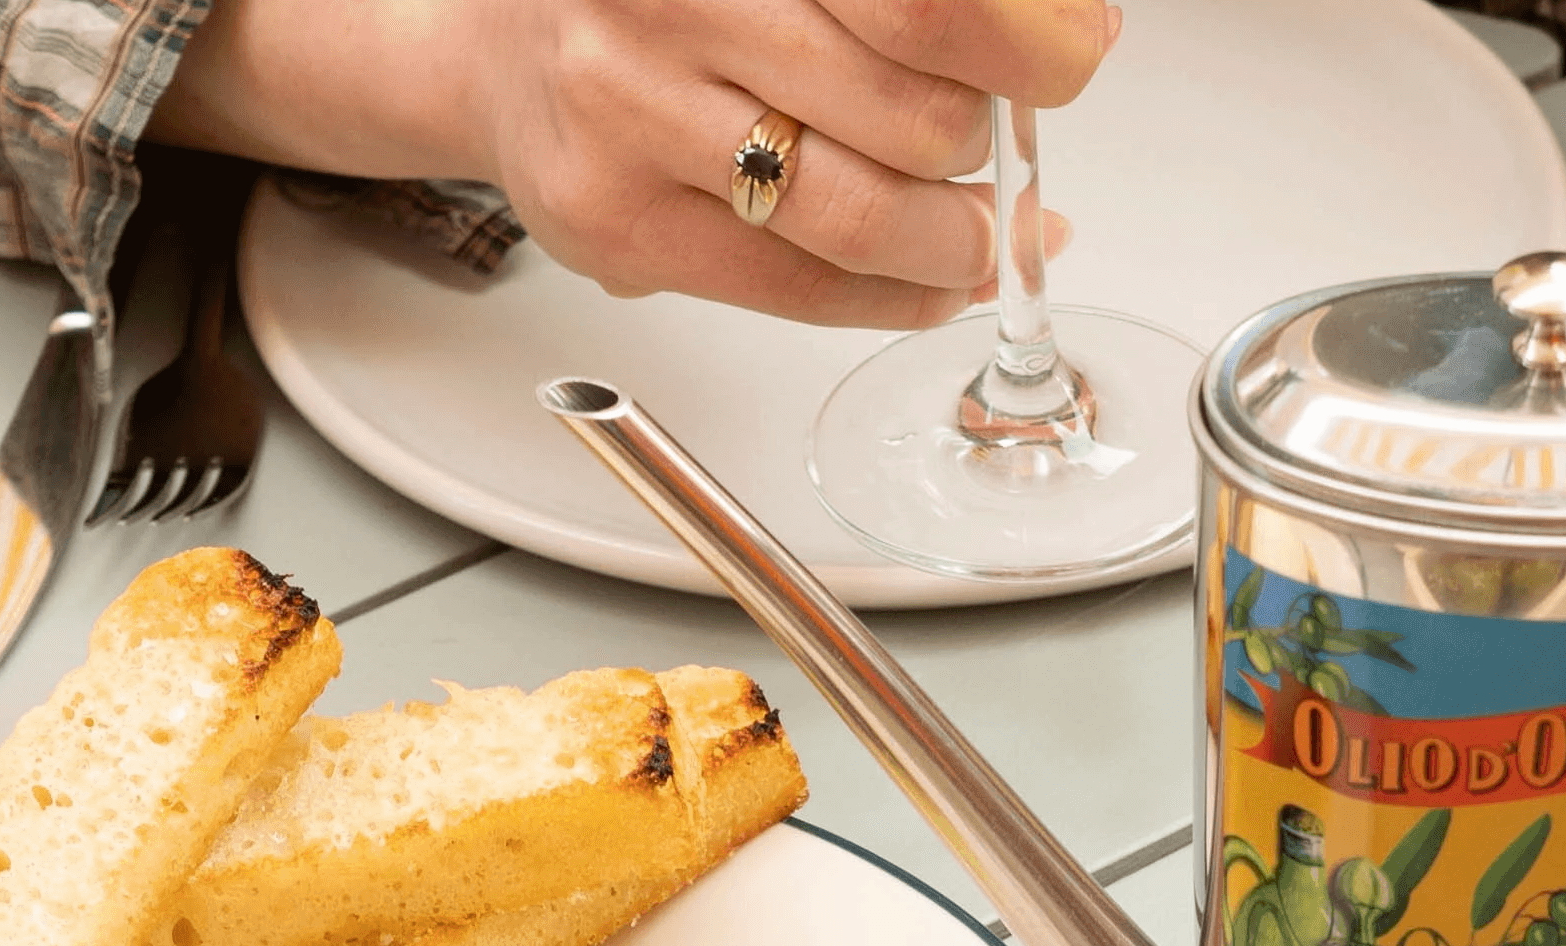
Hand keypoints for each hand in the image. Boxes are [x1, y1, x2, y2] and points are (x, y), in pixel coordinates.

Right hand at [158, 0, 1114, 329]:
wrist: (492, 54)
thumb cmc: (654, 1)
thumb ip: (892, 2)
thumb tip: (1058, 42)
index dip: (1023, 37)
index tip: (1074, 60)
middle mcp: (674, 3)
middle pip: (905, 100)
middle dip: (986, 142)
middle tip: (1004, 145)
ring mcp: (634, 117)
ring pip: (855, 209)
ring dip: (948, 237)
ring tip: (972, 228)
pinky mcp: (618, 225)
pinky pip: (796, 287)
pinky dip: (890, 297)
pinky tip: (927, 281)